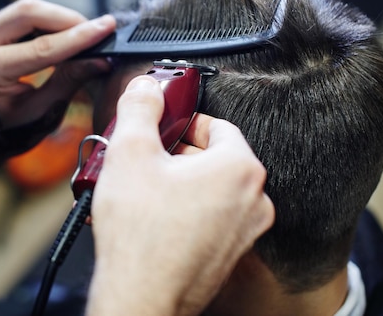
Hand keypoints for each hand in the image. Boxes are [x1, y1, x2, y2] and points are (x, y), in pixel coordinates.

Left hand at [0, 0, 114, 128]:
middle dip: (68, 19)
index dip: (79, 36)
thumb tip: (101, 59)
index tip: (107, 28)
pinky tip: (63, 34)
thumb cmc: (7, 128)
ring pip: (25, 9)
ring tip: (82, 34)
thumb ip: (69, 81)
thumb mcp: (41, 110)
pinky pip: (18, 15)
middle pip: (30, 13)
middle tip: (96, 30)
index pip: (42, 46)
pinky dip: (45, 21)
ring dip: (57, 17)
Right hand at [86, 76, 274, 315]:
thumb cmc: (141, 235)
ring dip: (177, 181)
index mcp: (239, 168)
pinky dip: (183, 209)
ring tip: (142, 187)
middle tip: (144, 156)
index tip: (160, 126)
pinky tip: (151, 215)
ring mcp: (244, 231)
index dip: (182, 121)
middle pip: (213, 156)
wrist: (142, 298)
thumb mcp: (130, 152)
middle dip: (176, 151)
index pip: (216, 124)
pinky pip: (208, 217)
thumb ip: (139, 108)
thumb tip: (146, 87)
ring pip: (209, 188)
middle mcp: (252, 200)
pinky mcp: (228, 254)